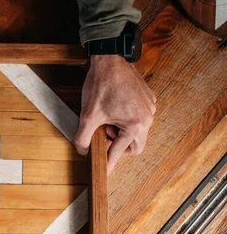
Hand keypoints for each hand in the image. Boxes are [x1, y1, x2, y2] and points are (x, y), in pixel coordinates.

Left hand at [75, 55, 155, 174]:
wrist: (109, 60)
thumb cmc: (100, 85)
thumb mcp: (88, 115)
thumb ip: (83, 138)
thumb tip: (83, 152)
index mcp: (136, 125)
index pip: (120, 152)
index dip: (110, 163)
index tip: (105, 173)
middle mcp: (148, 118)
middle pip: (133, 145)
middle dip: (117, 144)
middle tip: (102, 135)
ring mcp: (150, 108)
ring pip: (136, 131)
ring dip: (119, 130)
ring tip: (107, 118)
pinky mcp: (148, 99)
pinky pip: (139, 118)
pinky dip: (125, 120)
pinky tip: (113, 109)